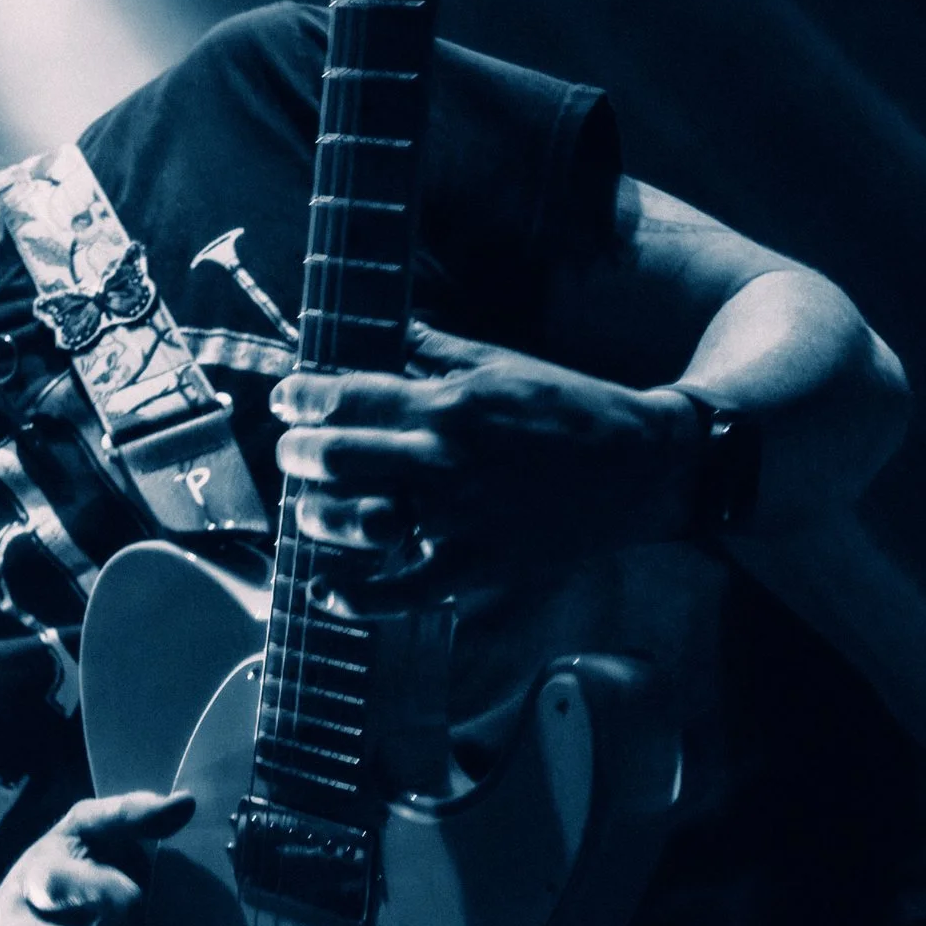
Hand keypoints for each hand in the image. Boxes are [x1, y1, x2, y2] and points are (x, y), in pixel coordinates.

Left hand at [272, 328, 692, 612]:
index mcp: (448, 405)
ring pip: (355, 522)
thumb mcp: (501, 364)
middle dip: (298, 453)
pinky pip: (400, 592)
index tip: (286, 399)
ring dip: (315, 515)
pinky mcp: (476, 567)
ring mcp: (457, 519)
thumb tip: (387, 328)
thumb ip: (435, 350)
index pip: (347, 397)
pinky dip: (354, 597)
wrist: (639, 468)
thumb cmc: (570, 408)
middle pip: (337, 457)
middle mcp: (444, 461)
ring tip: (307, 509)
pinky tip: (326, 590)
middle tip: (292, 452)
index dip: (302, 397)